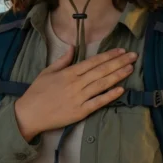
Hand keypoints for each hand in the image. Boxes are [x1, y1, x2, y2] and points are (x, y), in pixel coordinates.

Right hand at [13, 47, 136, 140]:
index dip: (108, 55)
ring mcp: (79, 98)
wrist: (29, 114)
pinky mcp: (80, 112)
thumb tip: (72, 47)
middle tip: (133, 56)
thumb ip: (62, 60)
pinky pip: (98, 102)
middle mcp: (76, 84)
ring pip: (102, 84)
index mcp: (68, 73)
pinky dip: (110, 95)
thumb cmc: (36, 92)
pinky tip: (121, 89)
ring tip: (130, 68)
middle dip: (118, 62)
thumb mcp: (47, 72)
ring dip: (118, 75)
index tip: (121, 50)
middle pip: (101, 71)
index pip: (92, 62)